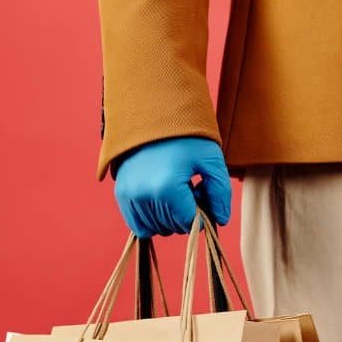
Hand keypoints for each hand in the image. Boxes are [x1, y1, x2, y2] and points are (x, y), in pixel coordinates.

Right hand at [113, 136, 231, 236]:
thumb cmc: (186, 136)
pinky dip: (152, 220)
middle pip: (173, 226)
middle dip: (185, 213)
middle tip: (188, 187)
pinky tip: (161, 200)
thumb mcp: (211, 159)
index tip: (200, 191)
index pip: (189, 222)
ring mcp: (129, 195)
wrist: (152, 114)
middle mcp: (144, 195)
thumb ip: (221, 192)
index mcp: (168, 187)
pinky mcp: (121, 194)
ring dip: (169, 216)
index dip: (201, 212)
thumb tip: (220, 220)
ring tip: (173, 189)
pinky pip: (137, 225)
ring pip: (157, 228)